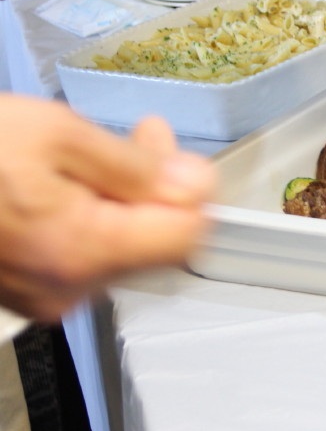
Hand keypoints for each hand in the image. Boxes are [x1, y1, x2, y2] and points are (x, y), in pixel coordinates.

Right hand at [0, 96, 215, 321]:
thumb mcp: (56, 135)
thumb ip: (135, 167)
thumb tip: (194, 185)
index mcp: (80, 250)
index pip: (185, 238)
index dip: (194, 193)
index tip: (179, 156)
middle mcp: (67, 289)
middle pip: (154, 244)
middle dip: (157, 187)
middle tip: (144, 139)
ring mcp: (45, 296)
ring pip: (121, 249)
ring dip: (124, 199)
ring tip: (97, 155)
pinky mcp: (26, 291)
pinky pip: (84, 257)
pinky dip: (90, 217)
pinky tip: (69, 183)